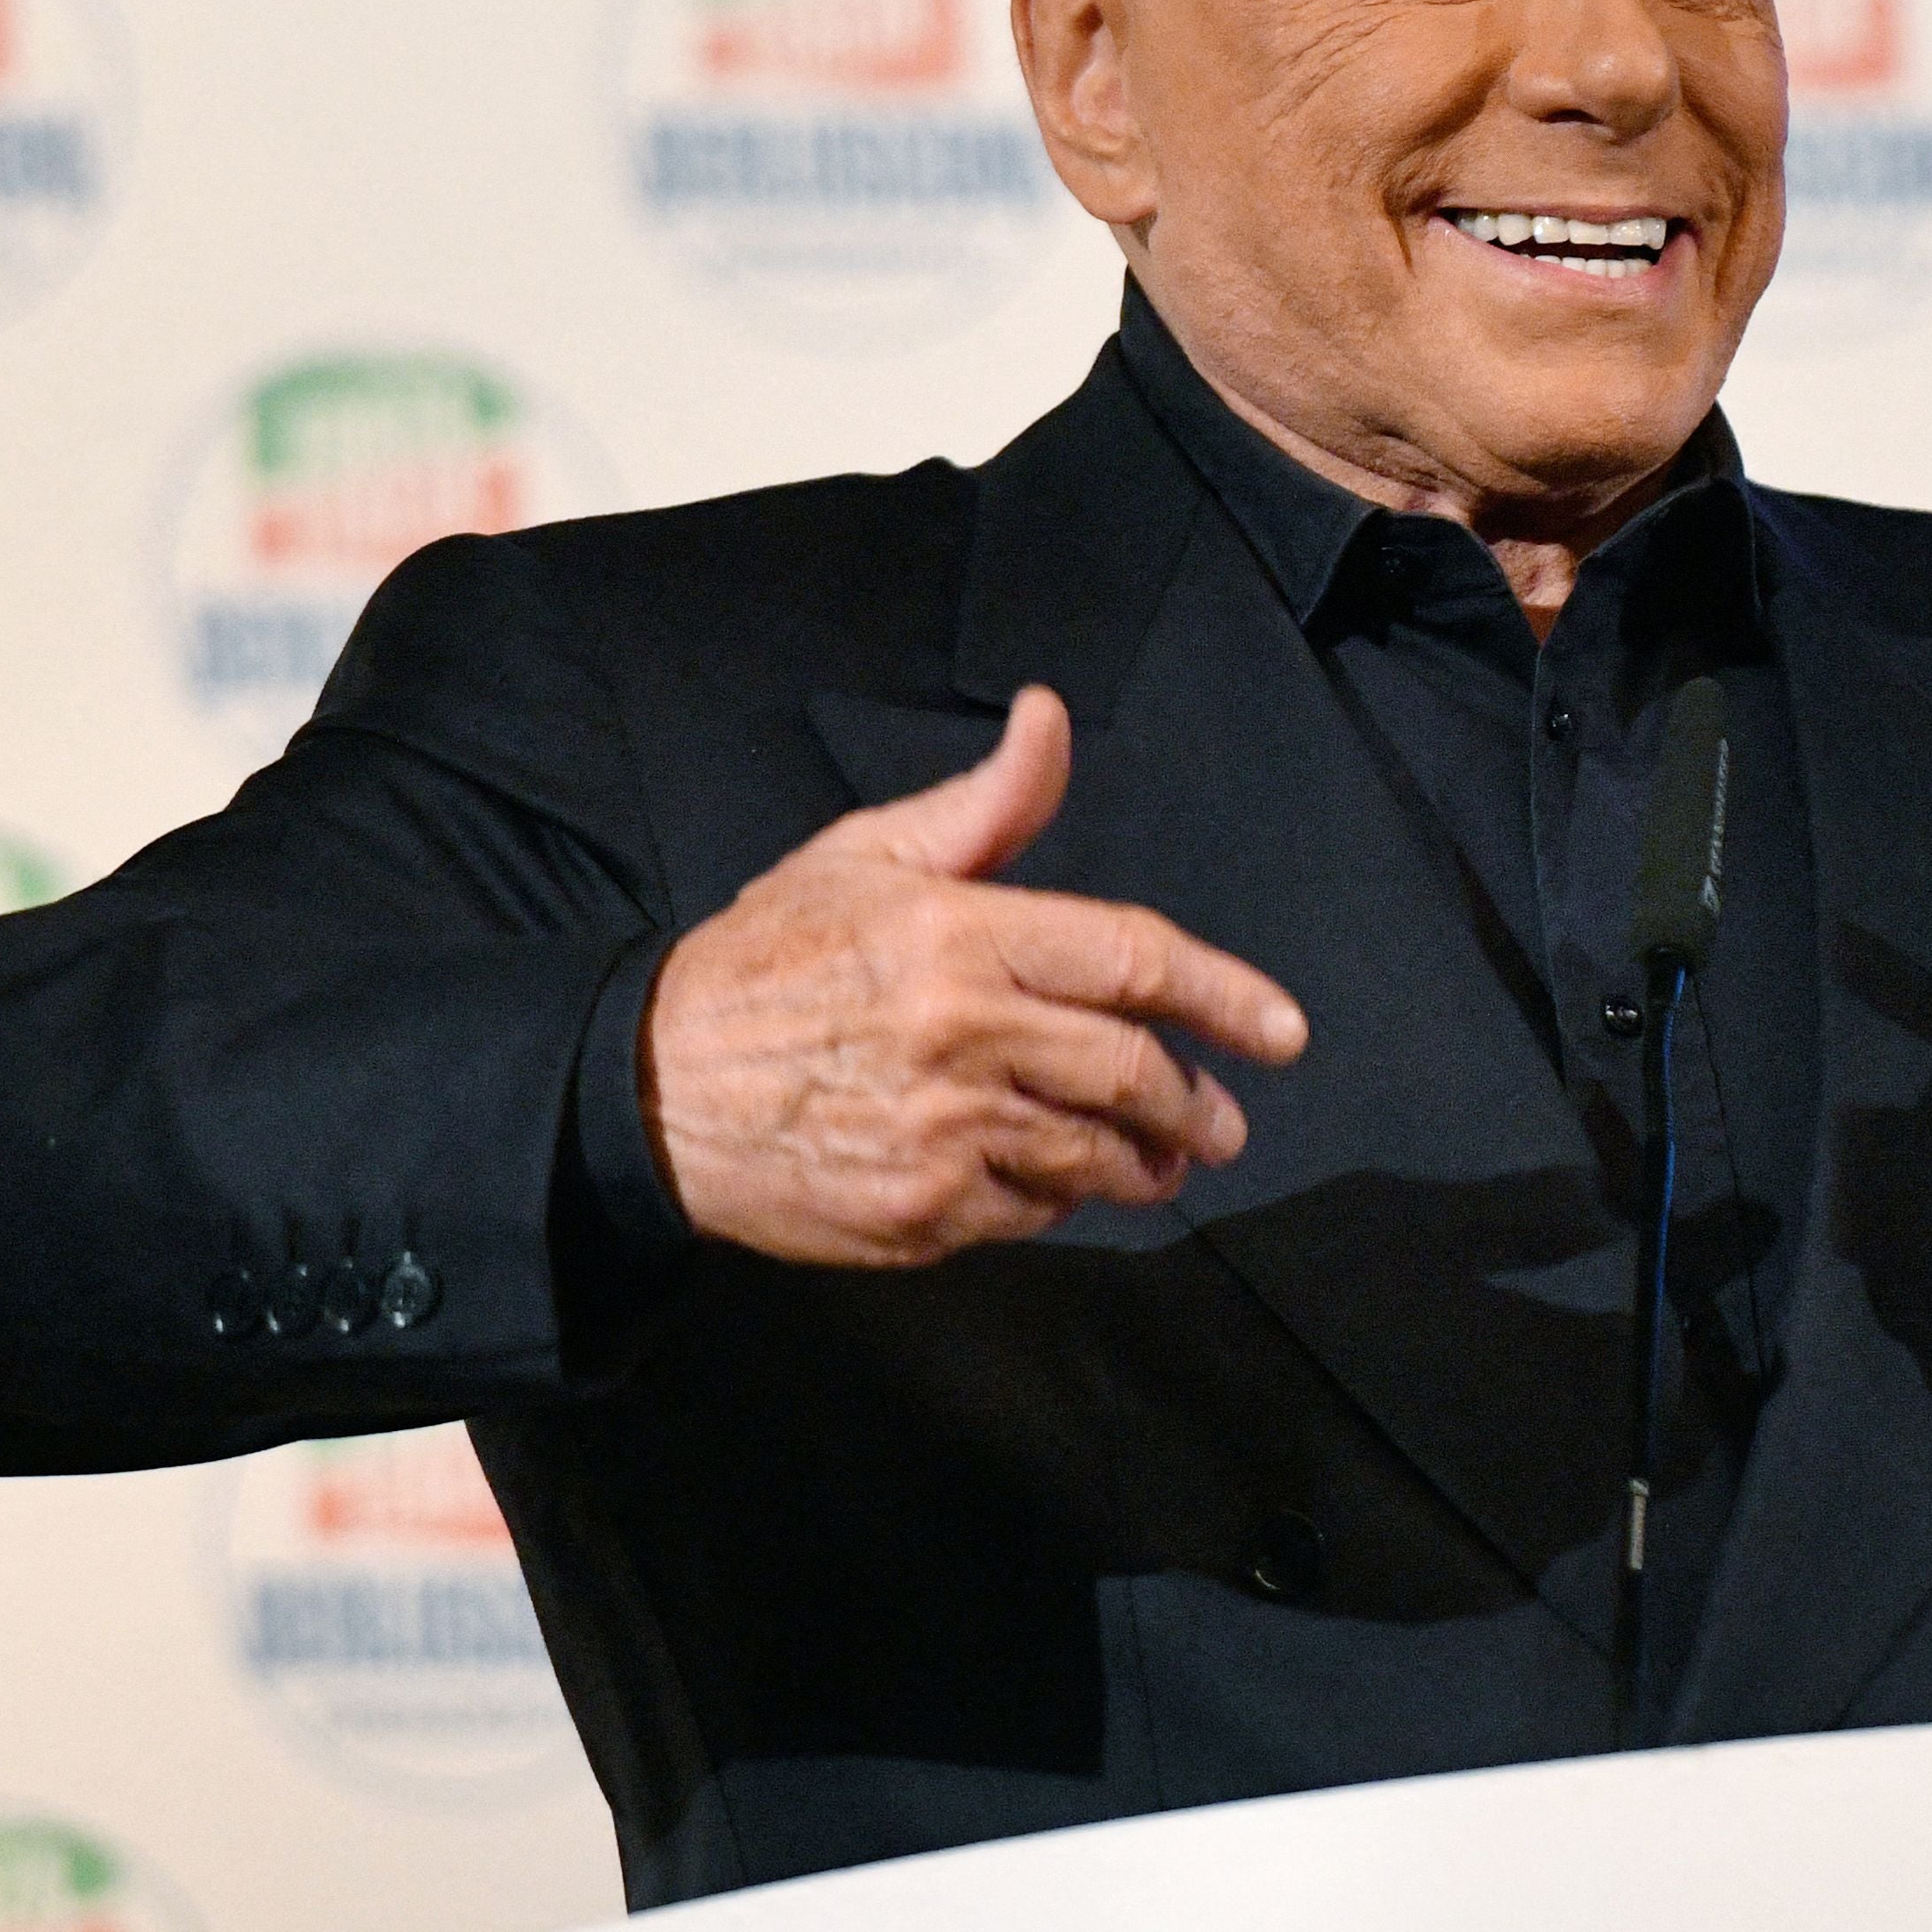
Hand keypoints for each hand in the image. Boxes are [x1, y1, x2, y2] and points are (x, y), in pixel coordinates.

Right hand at [638, 688, 1308, 1264]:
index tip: (1283, 1033)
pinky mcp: (919, 1212)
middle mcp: (961, 1035)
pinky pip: (1030, 1214)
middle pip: (1131, 1070)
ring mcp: (942, 1134)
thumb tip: (1051, 717)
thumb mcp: (865, 856)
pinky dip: (1061, 1199)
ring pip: (1093, 1155)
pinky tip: (1061, 1181)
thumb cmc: (767, 960)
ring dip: (1146, 1160)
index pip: (1132, 960)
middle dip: (1196, 1100)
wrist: (648, 1087)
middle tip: (1224, 1118)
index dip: (1225, 996)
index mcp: (958, 936)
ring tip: (1167, 1158)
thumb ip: (985, 805)